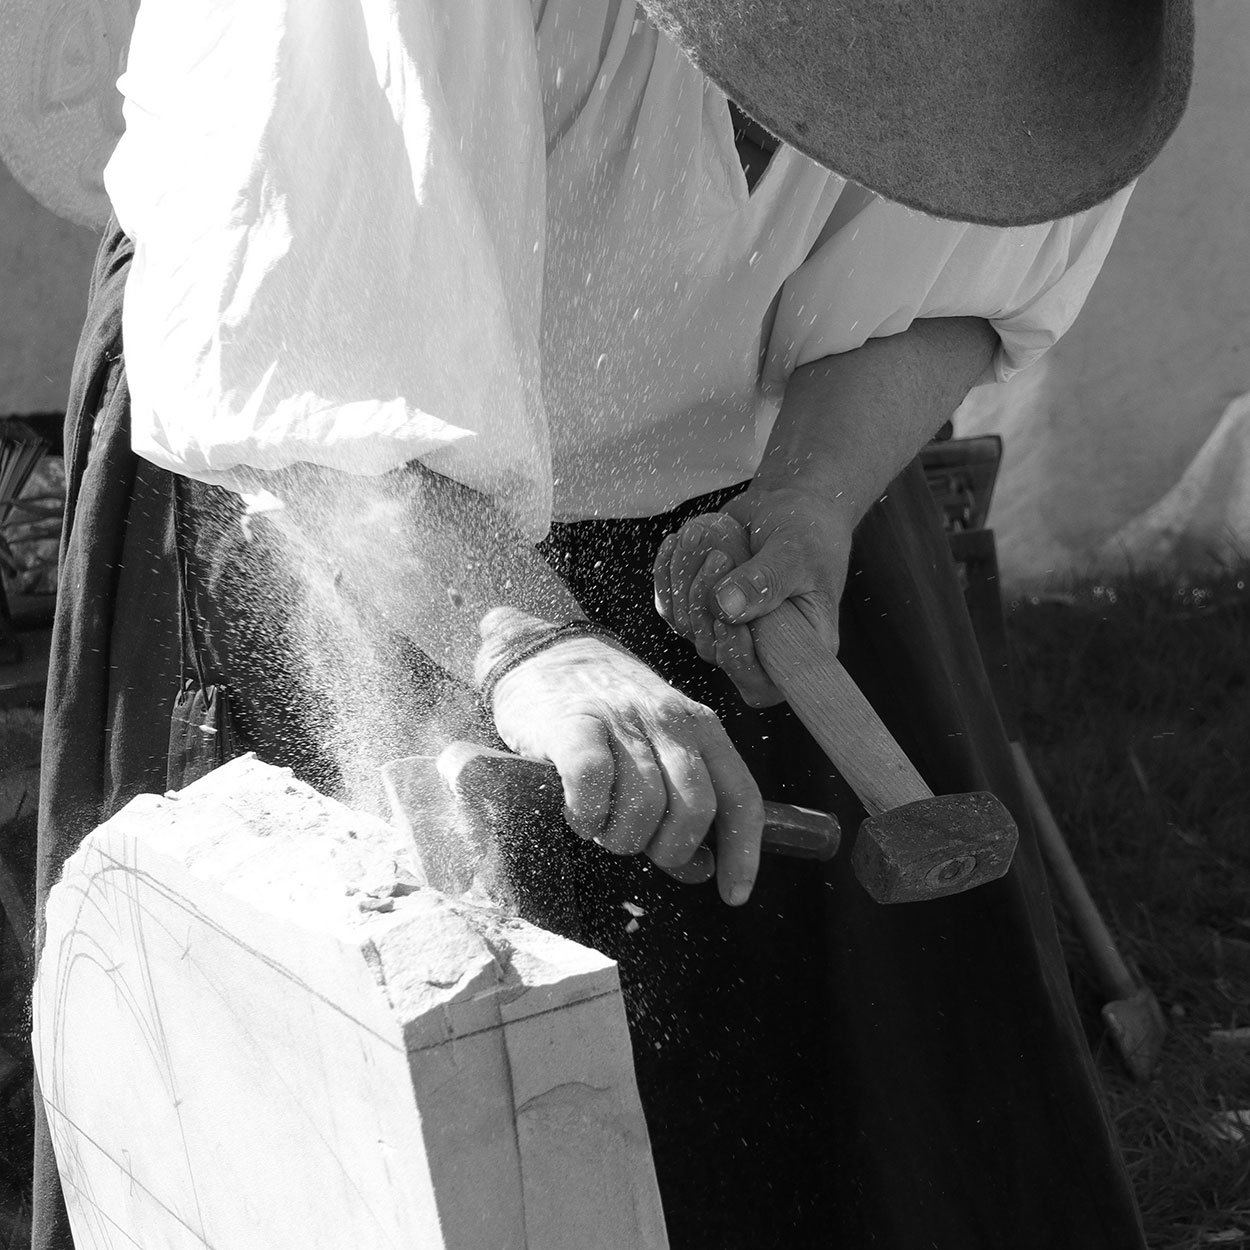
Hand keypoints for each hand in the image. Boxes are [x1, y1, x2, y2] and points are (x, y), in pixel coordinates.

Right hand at [484, 617, 763, 905]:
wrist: (546, 654)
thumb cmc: (605, 716)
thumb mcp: (656, 751)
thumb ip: (681, 807)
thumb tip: (702, 871)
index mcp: (702, 727)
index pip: (741, 797)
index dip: (743, 854)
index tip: (734, 894)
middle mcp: (671, 720)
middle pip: (695, 809)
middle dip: (668, 848)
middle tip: (638, 843)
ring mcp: (624, 720)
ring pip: (644, 805)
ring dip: (620, 835)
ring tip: (600, 823)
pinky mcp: (574, 723)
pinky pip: (593, 784)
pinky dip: (587, 814)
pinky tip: (579, 812)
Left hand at [652, 486, 853, 706]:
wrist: (789, 503)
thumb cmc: (807, 529)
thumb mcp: (795, 551)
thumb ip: (764, 581)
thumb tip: (725, 610)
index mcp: (801, 645)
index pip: (761, 684)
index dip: (737, 661)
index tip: (726, 619)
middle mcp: (763, 646)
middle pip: (715, 651)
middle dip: (705, 602)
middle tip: (719, 556)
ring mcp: (730, 629)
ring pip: (689, 624)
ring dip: (686, 579)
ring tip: (703, 536)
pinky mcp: (706, 609)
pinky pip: (672, 605)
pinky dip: (669, 573)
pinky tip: (679, 541)